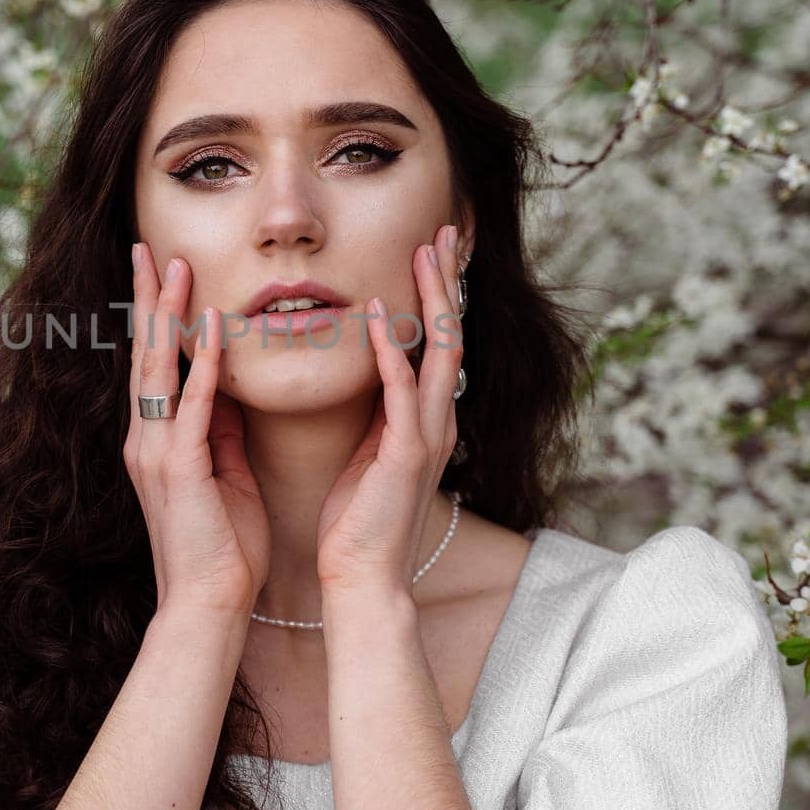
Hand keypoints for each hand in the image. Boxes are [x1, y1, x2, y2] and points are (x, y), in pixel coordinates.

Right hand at [124, 242, 271, 617]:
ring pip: (158, 371)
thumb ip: (218, 428)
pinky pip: (190, 409)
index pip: (155, 366)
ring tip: (176, 269)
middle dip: (149, 299)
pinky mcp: (179, 471)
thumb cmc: (222, 546)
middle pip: (145, 355)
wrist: (208, 605)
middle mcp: (147, 441)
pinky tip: (209, 333)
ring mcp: (157, 454)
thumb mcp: (223, 473)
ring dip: (168, 318)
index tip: (162, 270)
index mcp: (158, 442)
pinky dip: (199, 368)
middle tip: (151, 248)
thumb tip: (226, 384)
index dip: (157, 316)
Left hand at [314, 224, 465, 593]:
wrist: (362, 578)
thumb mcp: (367, 454)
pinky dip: (394, 351)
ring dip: (433, 300)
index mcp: (425, 421)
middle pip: (452, 335)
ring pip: (441, 353)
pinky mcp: (407, 455)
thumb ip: (374, 415)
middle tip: (446, 231)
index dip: (439, 295)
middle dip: (448, 281)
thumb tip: (364, 373)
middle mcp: (435, 422)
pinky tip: (383, 315)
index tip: (432, 250)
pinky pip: (402, 392)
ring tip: (425, 251)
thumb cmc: (357, 522)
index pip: (439, 344)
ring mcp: (426, 437)